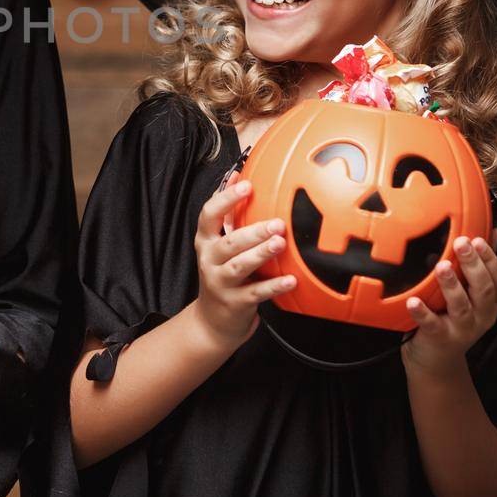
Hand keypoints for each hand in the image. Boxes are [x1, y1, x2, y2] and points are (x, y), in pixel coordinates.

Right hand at [187, 176, 295, 350]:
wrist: (213, 321)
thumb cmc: (223, 273)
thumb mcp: (220, 244)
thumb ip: (229, 215)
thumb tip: (239, 175)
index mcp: (205, 241)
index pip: (208, 215)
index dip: (226, 199)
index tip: (246, 184)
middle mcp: (209, 260)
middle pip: (228, 242)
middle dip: (252, 231)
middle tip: (277, 223)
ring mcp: (220, 283)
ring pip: (239, 266)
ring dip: (260, 254)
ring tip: (280, 243)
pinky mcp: (235, 303)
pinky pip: (256, 293)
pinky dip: (274, 286)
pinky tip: (291, 280)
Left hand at [401, 229, 496, 377]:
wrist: (436, 361)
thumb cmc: (450, 316)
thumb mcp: (468, 292)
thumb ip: (476, 266)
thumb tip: (489, 230)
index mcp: (491, 303)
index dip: (490, 258)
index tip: (478, 238)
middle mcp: (482, 317)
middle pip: (484, 289)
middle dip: (474, 264)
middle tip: (462, 242)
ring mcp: (463, 330)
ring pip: (462, 306)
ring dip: (452, 285)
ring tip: (442, 266)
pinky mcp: (441, 339)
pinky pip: (432, 325)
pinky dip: (423, 313)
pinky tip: (412, 302)